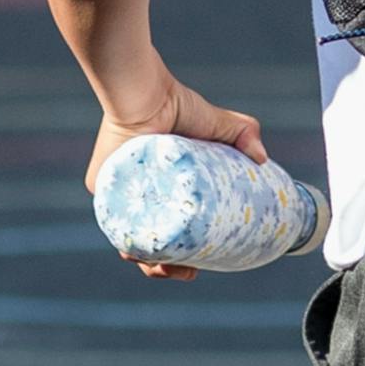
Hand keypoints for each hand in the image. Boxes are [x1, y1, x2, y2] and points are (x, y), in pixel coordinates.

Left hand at [87, 85, 266, 278]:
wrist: (146, 91)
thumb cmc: (178, 104)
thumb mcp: (219, 123)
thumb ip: (245, 133)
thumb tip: (263, 161)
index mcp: (165, 189)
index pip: (174, 230)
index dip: (186, 254)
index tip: (200, 268)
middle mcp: (141, 194)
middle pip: (152, 242)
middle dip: (167, 268)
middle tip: (187, 273)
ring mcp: (119, 192)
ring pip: (131, 238)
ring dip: (145, 262)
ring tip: (164, 271)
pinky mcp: (100, 185)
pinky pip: (111, 220)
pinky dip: (125, 241)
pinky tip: (137, 257)